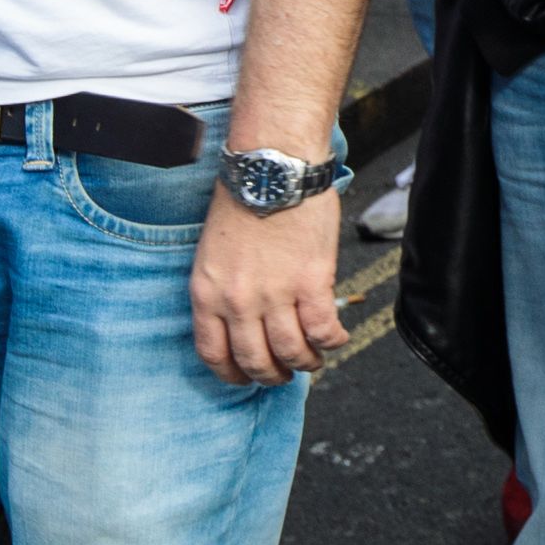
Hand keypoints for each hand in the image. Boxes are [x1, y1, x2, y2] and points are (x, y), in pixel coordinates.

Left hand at [190, 191, 344, 383]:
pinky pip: (322, 329)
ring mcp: (275, 293)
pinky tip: (337, 337)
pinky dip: (332, 340)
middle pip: (255, 360)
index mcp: (207, 294)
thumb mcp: (214, 253)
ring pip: (291, 352)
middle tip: (285, 373)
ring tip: (314, 359)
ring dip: (306, 363)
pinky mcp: (311, 281)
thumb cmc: (244, 200)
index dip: (233, 375)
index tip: (246, 377)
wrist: (272, 167)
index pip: (214, 354)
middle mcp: (238, 301)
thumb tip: (246, 319)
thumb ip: (225, 289)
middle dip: (272, 376)